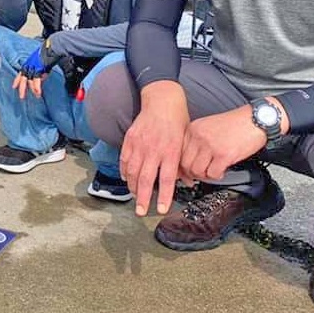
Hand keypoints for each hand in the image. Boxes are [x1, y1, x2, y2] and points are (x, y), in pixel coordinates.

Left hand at [13, 39, 62, 98]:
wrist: (52, 47)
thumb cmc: (49, 52)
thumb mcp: (42, 62)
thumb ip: (40, 71)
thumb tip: (42, 78)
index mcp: (29, 62)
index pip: (21, 73)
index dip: (17, 80)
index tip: (14, 86)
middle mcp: (29, 64)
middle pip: (23, 78)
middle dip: (22, 88)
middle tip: (22, 96)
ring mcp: (33, 66)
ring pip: (30, 81)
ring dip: (33, 89)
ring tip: (37, 95)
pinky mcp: (38, 69)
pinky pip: (36, 80)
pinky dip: (37, 87)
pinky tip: (38, 92)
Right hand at [119, 82, 189, 215]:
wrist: (162, 99)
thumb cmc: (177, 120)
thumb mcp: (186, 141)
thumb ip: (185, 164)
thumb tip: (189, 183)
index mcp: (170, 151)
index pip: (166, 179)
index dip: (163, 196)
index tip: (160, 209)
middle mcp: (154, 149)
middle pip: (145, 179)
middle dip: (142, 198)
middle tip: (141, 212)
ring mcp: (139, 144)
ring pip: (132, 171)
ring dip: (132, 187)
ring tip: (134, 197)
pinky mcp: (130, 139)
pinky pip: (124, 160)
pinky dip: (124, 172)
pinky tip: (126, 179)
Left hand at [179, 106, 267, 185]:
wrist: (257, 119)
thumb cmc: (236, 124)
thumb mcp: (209, 126)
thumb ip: (196, 141)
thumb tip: (188, 162)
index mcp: (193, 129)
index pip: (178, 152)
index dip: (181, 165)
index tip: (185, 171)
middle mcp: (199, 136)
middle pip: (185, 164)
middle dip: (192, 173)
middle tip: (201, 175)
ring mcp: (211, 145)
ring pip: (197, 171)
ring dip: (205, 176)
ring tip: (213, 172)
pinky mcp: (224, 155)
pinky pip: (213, 174)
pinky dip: (217, 176)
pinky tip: (222, 170)